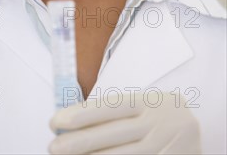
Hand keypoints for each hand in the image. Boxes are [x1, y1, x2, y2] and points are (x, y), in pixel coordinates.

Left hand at [49, 90, 201, 153]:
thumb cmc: (157, 116)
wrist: (194, 134)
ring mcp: (163, 146)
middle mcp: (157, 123)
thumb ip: (114, 112)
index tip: (56, 122)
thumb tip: (71, 121)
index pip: (110, 106)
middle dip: (78, 142)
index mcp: (149, 101)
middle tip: (53, 147)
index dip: (82, 114)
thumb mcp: (142, 105)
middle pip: (111, 135)